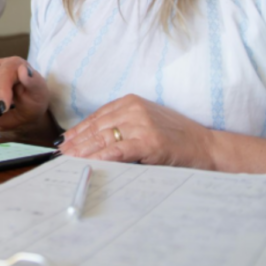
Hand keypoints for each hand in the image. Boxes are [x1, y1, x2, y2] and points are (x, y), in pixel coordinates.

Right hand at [0, 57, 49, 131]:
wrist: (25, 112)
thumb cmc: (33, 100)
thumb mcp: (39, 93)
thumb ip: (33, 81)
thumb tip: (24, 70)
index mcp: (13, 64)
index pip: (2, 73)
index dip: (1, 90)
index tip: (4, 107)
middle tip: (6, 109)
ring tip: (1, 110)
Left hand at [57, 94, 215, 169]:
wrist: (206, 146)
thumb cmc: (175, 138)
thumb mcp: (145, 123)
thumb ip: (121, 127)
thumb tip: (91, 141)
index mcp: (130, 102)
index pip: (96, 117)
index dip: (77, 131)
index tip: (64, 142)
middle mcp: (133, 109)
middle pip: (96, 128)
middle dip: (76, 143)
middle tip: (60, 154)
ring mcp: (141, 124)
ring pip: (103, 138)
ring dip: (83, 151)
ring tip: (68, 161)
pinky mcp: (149, 141)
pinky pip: (117, 150)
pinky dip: (101, 157)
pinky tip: (89, 163)